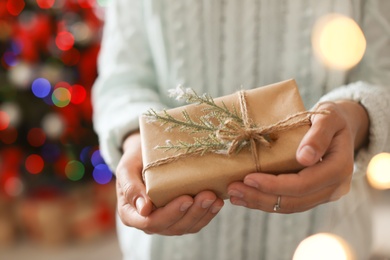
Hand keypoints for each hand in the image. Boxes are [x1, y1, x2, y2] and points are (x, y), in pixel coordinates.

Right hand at [116, 132, 223, 234]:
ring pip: (186, 226)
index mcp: (131, 213)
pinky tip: (217, 202)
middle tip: (207, 195)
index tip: (186, 198)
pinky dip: (208, 214)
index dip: (170, 213)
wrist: (144, 154)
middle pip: (172, 226)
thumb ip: (130, 187)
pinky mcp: (180, 217)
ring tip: (215, 197)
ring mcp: (165, 221)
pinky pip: (194, 222)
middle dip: (192, 212)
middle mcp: (148, 222)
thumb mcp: (126, 167)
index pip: (150, 222)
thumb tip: (144, 209)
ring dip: (202, 213)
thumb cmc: (134, 159)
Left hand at [227, 100, 368, 212]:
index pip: (304, 184)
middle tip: (232, 190)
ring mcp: (324, 194)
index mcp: (339, 168)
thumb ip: (319, 135)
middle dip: (261, 197)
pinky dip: (266, 200)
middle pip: (294, 201)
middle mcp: (334, 187)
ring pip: (289, 206)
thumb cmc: (332, 117)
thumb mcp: (328, 117)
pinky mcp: (312, 195)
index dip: (275, 184)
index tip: (249, 178)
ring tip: (234, 195)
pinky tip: (246, 197)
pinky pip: (288, 202)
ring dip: (260, 203)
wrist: (339, 126)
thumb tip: (305, 158)